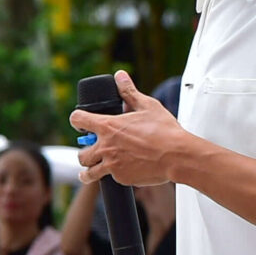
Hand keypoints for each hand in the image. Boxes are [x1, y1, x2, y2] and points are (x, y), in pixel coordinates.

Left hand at [69, 71, 188, 190]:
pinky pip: (110, 179)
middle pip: (81, 153)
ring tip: (90, 170)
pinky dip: (113, 176)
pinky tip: (120, 172)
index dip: (77, 119)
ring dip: (88, 171)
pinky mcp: (121, 178)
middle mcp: (105, 147)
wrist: (178, 157)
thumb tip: (120, 76)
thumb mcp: (147, 106)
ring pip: (88, 172)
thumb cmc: (165, 131)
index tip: (80, 122)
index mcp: (108, 127)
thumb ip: (129, 92)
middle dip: (85, 152)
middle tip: (92, 150)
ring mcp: (112, 165)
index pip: (78, 119)